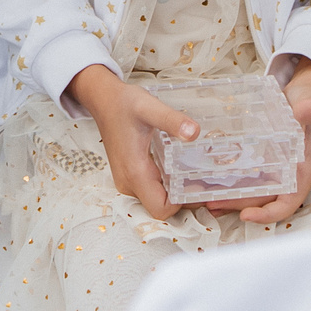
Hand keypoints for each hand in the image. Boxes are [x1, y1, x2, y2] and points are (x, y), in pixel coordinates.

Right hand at [66, 64, 194, 221]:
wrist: (103, 100)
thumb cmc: (123, 104)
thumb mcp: (150, 108)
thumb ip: (172, 120)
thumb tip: (193, 133)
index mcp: (134, 172)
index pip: (161, 209)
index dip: (183, 203)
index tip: (200, 185)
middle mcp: (129, 183)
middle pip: (161, 207)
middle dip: (184, 199)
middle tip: (206, 180)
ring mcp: (128, 181)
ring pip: (157, 200)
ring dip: (177, 192)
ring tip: (197, 173)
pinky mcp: (130, 176)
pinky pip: (153, 190)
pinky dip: (169, 185)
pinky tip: (181, 169)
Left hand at [212, 60, 310, 224]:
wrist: (302, 93)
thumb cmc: (308, 99)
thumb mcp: (308, 101)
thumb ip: (307, 109)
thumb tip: (306, 110)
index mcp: (303, 169)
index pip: (289, 201)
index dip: (269, 214)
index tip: (246, 215)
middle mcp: (289, 174)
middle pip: (264, 201)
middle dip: (238, 206)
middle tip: (211, 204)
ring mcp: (275, 169)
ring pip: (253, 192)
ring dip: (231, 199)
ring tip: (204, 199)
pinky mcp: (263, 160)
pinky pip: (248, 177)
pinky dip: (230, 183)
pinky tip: (210, 181)